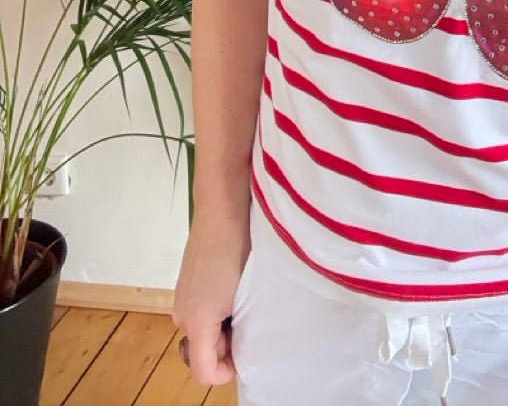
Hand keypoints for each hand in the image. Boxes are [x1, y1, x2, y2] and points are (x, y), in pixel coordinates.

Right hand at [171, 210, 249, 385]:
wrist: (222, 207)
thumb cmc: (237, 248)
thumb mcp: (245, 295)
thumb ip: (239, 329)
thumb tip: (240, 349)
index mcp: (194, 322)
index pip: (206, 372)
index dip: (229, 371)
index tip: (251, 351)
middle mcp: (181, 314)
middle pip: (205, 351)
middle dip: (229, 345)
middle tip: (254, 320)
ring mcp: (182, 296)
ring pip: (205, 330)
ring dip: (226, 325)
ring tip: (249, 301)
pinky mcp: (186, 282)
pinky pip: (202, 310)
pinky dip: (219, 308)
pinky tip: (237, 288)